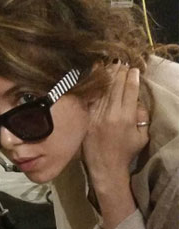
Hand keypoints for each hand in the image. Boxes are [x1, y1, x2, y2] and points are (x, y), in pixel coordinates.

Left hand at [83, 62, 149, 187]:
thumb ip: (141, 116)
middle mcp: (110, 114)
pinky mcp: (86, 118)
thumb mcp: (142, 136)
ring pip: (103, 90)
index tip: (134, 69)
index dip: (132, 78)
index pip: (130, 91)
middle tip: (122, 62)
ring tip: (111, 64)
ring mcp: (96, 116)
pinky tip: (94, 75)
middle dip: (120, 73)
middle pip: (116, 87)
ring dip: (107, 75)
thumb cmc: (126, 152)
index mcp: (126, 118)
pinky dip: (93, 86)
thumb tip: (137, 99)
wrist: (105, 166)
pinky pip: (91, 98)